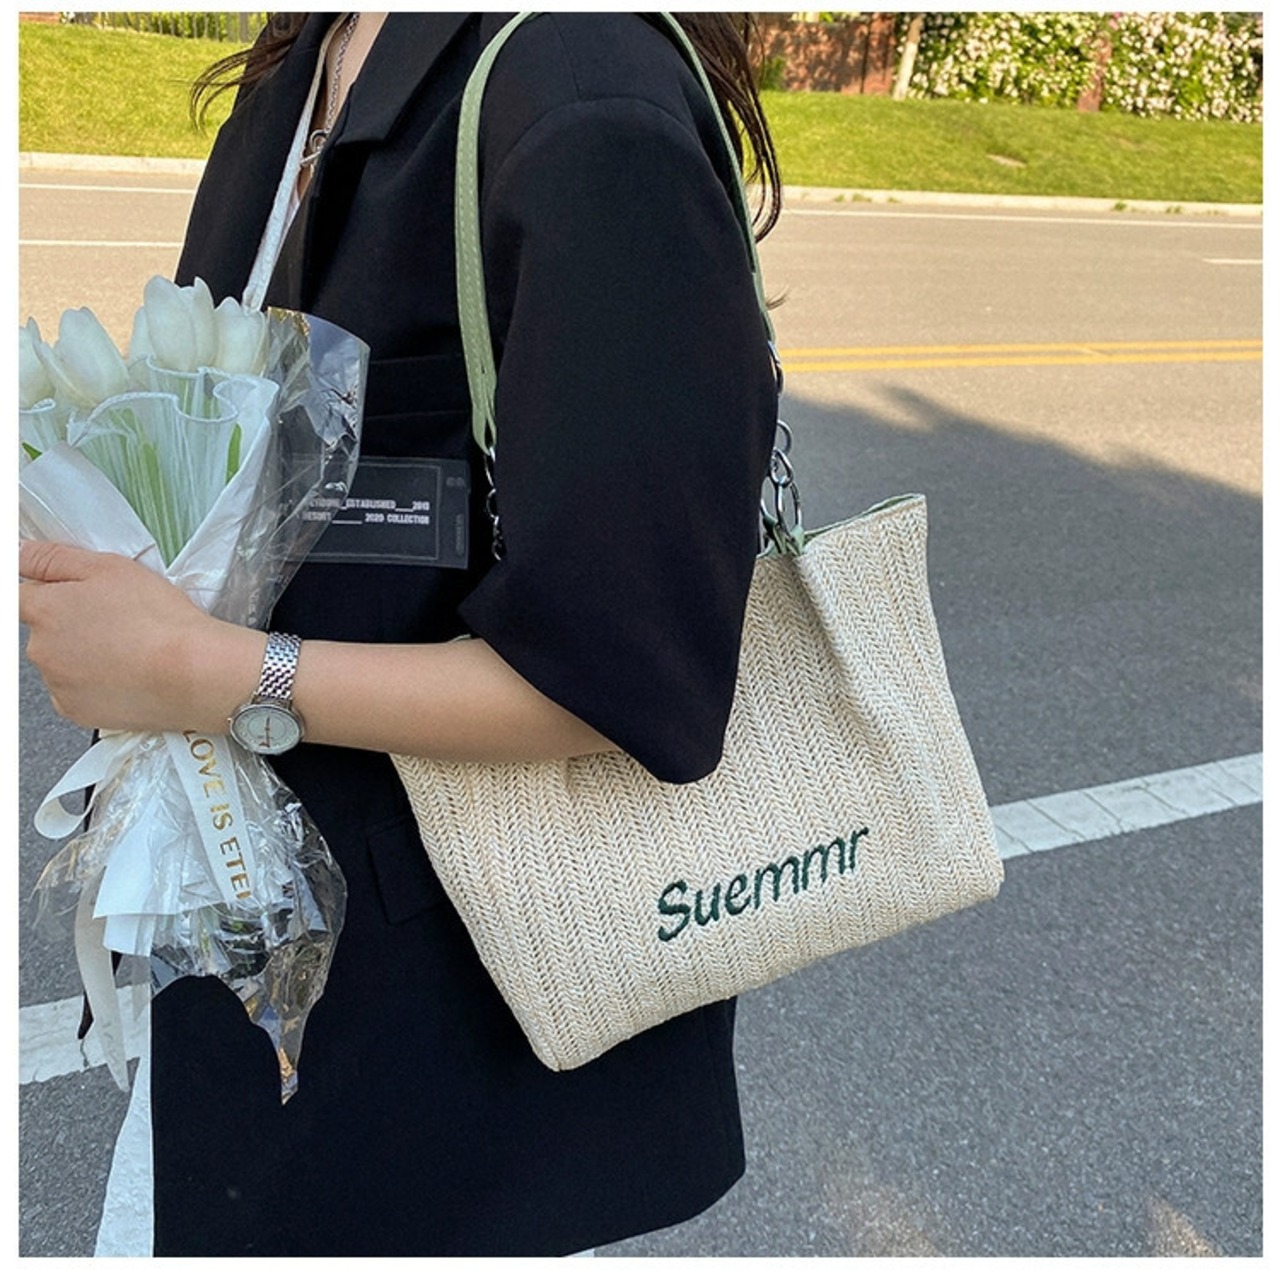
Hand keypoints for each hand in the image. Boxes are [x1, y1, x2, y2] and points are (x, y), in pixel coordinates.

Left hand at [18, 540, 255, 733]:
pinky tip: (127, 674)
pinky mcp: (77, 711)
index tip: (80, 598)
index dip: (51, 592)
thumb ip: (54, 558)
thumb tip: (19, 553)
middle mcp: (40, 649)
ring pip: (62, 662)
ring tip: (131, 649)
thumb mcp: (110, 568)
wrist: (194, 673)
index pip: (20, 595)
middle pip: (45, 630)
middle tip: (120, 621)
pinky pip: (76, 692)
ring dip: (84, 655)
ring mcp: (57, 684)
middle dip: (72, 624)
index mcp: (43, 609)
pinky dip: (95, 684)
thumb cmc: (160, 620)